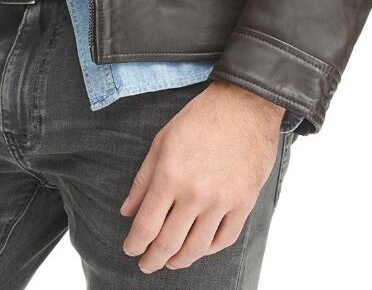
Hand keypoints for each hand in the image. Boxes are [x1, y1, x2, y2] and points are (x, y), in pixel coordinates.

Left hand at [119, 80, 284, 272]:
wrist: (244, 105)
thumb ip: (143, 179)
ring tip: (170, 262)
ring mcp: (221, 201)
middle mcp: (194, 193)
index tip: (130, 250)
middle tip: (146, 264)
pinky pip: (224, 239)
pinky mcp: (244, 203)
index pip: (146, 225)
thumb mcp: (162, 140)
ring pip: (196, 248)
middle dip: (153, 259)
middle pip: (169, 243)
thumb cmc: (200, 118)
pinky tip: (199, 249)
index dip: (135, 244)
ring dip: (179, 260)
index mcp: (170, 175)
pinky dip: (209, 250)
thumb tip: (127, 211)